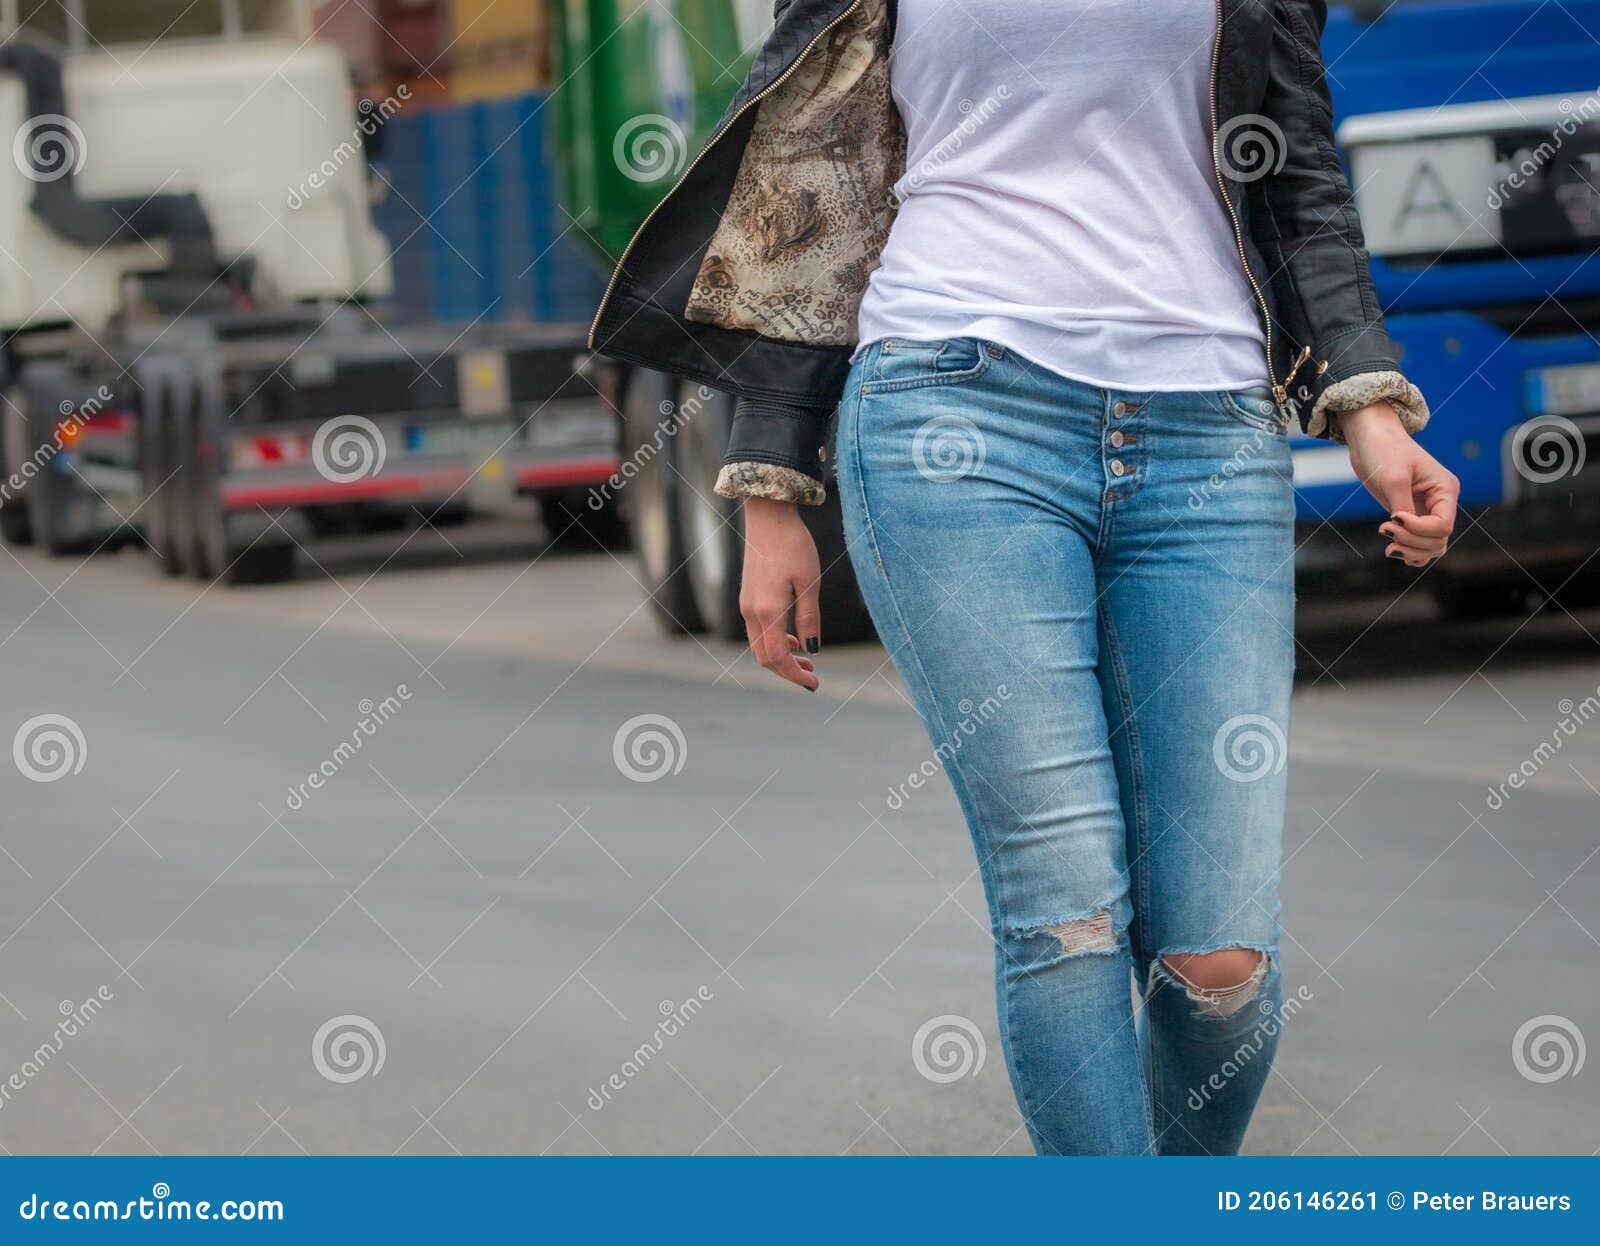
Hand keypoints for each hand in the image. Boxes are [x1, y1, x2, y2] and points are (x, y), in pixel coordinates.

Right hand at [739, 497, 821, 690]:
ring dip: (781, 657)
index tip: (814, 684)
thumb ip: (809, 619)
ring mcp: (746, 605)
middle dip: (788, 671)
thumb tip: (812, 650)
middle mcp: (751, 612)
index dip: (794, 675)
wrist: (769, 518)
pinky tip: (793, 638)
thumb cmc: (793, 546)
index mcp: (768, 611)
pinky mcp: (747, 597)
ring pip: (759, 646)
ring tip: (806, 659)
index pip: (777, 658)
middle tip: (813, 676)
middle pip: (764, 657)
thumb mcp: (810, 583)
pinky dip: (774, 642)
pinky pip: (757, 631)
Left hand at [1341, 402, 1458, 567]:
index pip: (1443, 526)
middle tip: (1384, 530)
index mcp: (1445, 489)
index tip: (1391, 519)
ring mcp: (1426, 510)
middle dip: (1412, 541)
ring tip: (1388, 548)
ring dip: (1412, 551)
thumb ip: (1401, 505)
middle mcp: (1440, 502)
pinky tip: (1393, 550)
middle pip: (1438, 540)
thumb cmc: (1384, 450)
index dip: (1418, 530)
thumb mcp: (1393, 477)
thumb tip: (1403, 530)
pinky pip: (1419, 543)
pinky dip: (1410, 552)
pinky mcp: (1411, 515)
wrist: (1371, 439)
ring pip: (1431, 546)